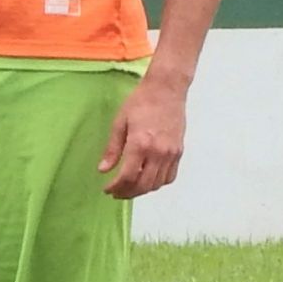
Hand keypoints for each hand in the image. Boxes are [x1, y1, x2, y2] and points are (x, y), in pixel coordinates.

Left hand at [99, 73, 185, 198]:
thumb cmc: (141, 101)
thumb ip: (112, 149)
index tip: (107, 189)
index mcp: (140, 143)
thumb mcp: (120, 122)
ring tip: (131, 187)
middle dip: (127, 193)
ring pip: (157, 184)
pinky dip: (158, 183)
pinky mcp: (179, 151)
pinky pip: (170, 177)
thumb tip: (103, 170)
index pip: (127, 176)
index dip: (115, 187)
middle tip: (117, 192)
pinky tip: (148, 179)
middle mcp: (158, 152)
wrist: (167, 88)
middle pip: (143, 185)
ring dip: (142, 190)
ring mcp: (171, 153)